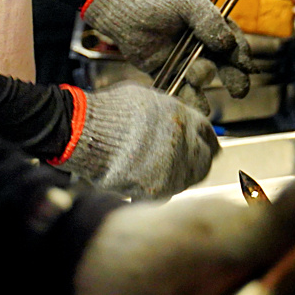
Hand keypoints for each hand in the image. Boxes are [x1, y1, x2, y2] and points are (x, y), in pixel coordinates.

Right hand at [53, 81, 217, 199]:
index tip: (206, 146)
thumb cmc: (111, 112)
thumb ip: (167, 113)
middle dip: (197, 162)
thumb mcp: (147, 100)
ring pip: (186, 180)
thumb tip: (171, 120)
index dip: (206, 141)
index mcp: (184, 121)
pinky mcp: (155, 190)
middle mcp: (184, 146)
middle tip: (187, 164)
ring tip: (161, 173)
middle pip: (203, 161)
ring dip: (177, 178)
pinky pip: (163, 194)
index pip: (208, 135)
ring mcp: (171, 170)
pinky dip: (156, 191)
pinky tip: (145, 183)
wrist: (87, 132)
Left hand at [82, 0, 259, 101]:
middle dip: (233, 78)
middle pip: (222, 64)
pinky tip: (195, 107)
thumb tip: (228, 45)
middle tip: (240, 91)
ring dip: (203, 85)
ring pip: (200, 77)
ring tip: (200, 85)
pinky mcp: (165, 70)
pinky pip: (178, 86)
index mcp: (211, 25)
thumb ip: (209, 21)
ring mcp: (183, 58)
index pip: (232, 42)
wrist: (123, 7)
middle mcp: (200, 44)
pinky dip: (186, 97)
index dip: (241, 56)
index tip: (248, 68)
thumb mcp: (188, 2)